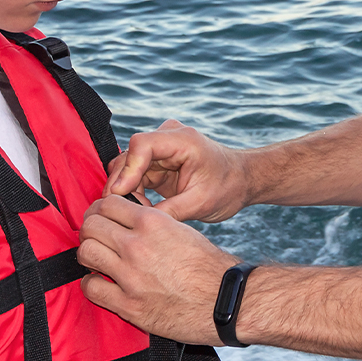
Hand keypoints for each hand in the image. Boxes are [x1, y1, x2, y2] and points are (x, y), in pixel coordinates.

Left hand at [78, 195, 239, 344]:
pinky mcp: (129, 305)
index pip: (107, 203)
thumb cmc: (209, 266)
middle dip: (92, 230)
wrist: (226, 301)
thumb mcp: (182, 230)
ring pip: (86, 252)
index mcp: (152, 222)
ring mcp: (130, 276)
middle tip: (98, 238)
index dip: (101, 209)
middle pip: (91, 225)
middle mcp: (137, 246)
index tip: (103, 218)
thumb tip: (127, 219)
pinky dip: (92, 284)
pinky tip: (102, 283)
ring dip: (89, 254)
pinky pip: (91, 288)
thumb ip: (152, 223)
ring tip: (99, 260)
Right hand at [103, 120, 250, 221]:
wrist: (242, 180)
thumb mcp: (201, 203)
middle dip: (122, 184)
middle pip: (130, 155)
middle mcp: (168, 138)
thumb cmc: (228, 186)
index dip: (127, 169)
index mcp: (182, 140)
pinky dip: (133, 191)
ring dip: (126, 190)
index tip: (119, 194)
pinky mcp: (158, 161)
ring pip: (129, 166)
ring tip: (136, 214)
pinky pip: (135, 174)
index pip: (142, 144)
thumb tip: (138, 222)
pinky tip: (139, 209)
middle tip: (120, 213)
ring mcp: (161, 148)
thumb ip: (170, 210)